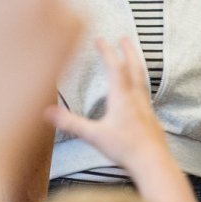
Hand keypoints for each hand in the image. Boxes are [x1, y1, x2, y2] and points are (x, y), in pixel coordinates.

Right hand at [46, 37, 169, 169]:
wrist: (154, 163)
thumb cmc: (126, 149)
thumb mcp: (93, 135)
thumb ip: (70, 123)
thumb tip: (46, 112)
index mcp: (122, 98)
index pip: (114, 68)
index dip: (106, 51)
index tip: (100, 39)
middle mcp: (136, 99)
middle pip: (134, 68)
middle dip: (128, 51)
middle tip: (124, 37)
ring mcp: (146, 108)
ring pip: (142, 80)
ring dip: (136, 64)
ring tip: (133, 58)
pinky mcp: (151, 119)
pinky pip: (145, 94)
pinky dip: (140, 84)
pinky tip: (138, 92)